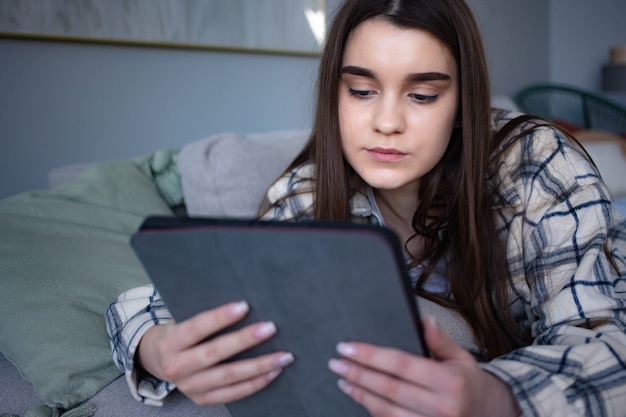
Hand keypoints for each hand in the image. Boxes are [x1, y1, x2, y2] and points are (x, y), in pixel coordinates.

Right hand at [137, 301, 293, 404]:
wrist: (157, 361)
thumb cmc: (179, 334)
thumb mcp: (180, 320)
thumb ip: (204, 315)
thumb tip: (243, 302)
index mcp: (170, 342)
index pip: (196, 328)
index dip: (219, 318)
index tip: (244, 306)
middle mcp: (176, 367)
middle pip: (214, 353)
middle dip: (244, 340)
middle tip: (271, 328)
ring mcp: (189, 387)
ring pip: (228, 376)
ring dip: (258, 365)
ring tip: (282, 355)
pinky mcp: (202, 399)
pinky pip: (233, 394)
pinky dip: (255, 383)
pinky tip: (273, 372)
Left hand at [328, 316, 519, 416]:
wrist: (493, 416)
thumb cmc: (472, 384)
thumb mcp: (462, 358)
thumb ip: (440, 340)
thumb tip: (423, 319)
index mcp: (450, 382)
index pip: (400, 364)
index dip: (370, 355)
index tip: (347, 347)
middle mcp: (441, 407)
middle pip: (388, 388)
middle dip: (357, 374)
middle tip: (335, 362)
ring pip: (386, 411)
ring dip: (360, 394)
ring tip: (342, 380)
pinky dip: (373, 411)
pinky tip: (360, 398)